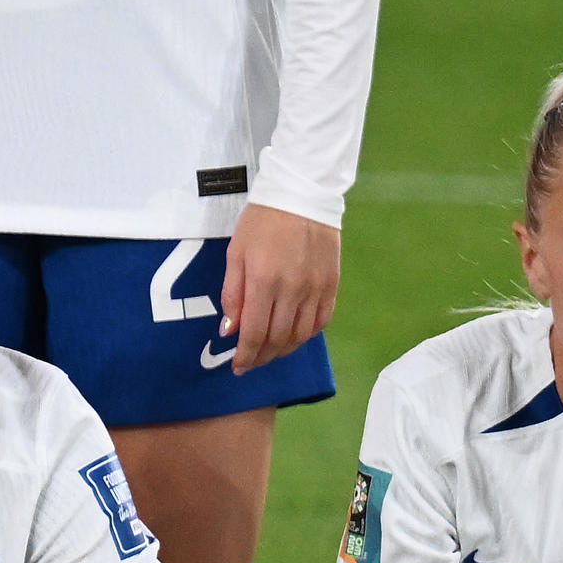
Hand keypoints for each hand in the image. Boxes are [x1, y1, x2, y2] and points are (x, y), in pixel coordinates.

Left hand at [220, 201, 340, 374]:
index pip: (254, 333)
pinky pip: (321, 321)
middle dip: (262, 356)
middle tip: (251, 362)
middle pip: (278, 339)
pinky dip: (306, 335)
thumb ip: (232, 294)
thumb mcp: (235, 254)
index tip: (238, 367)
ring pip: (301, 335)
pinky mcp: (333, 284)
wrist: (301, 195)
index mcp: (264, 282)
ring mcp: (316, 289)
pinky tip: (294, 336)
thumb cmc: (261, 222)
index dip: (246, 355)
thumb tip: (229, 330)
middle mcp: (293, 290)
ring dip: (283, 350)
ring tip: (270, 352)